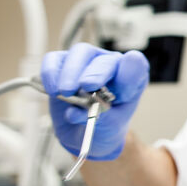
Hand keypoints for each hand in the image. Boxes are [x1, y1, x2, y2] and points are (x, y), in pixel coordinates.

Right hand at [40, 43, 148, 159]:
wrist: (85, 132)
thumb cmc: (105, 125)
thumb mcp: (110, 127)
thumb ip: (99, 118)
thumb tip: (74, 112)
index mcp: (131, 79)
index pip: (136, 66)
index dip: (129, 74)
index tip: (120, 91)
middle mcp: (111, 65)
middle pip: (104, 60)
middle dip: (95, 73)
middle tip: (85, 87)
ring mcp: (87, 61)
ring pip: (80, 53)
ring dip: (71, 71)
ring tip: (65, 92)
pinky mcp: (63, 65)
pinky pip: (55, 59)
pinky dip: (50, 72)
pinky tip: (51, 89)